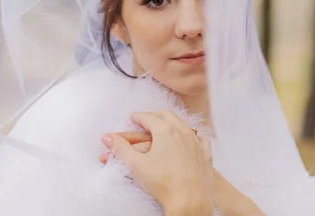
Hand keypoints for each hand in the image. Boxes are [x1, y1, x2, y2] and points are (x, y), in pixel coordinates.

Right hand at [101, 126, 263, 215]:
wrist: (189, 200)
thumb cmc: (162, 183)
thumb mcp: (136, 164)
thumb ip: (121, 149)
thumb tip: (108, 138)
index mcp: (165, 130)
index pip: (148, 118)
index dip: (138, 117)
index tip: (133, 117)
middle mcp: (182, 131)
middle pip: (167, 115)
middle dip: (155, 115)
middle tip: (146, 118)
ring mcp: (196, 142)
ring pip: (184, 124)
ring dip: (173, 122)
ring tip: (165, 126)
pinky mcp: (205, 154)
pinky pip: (201, 138)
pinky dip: (193, 135)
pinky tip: (190, 138)